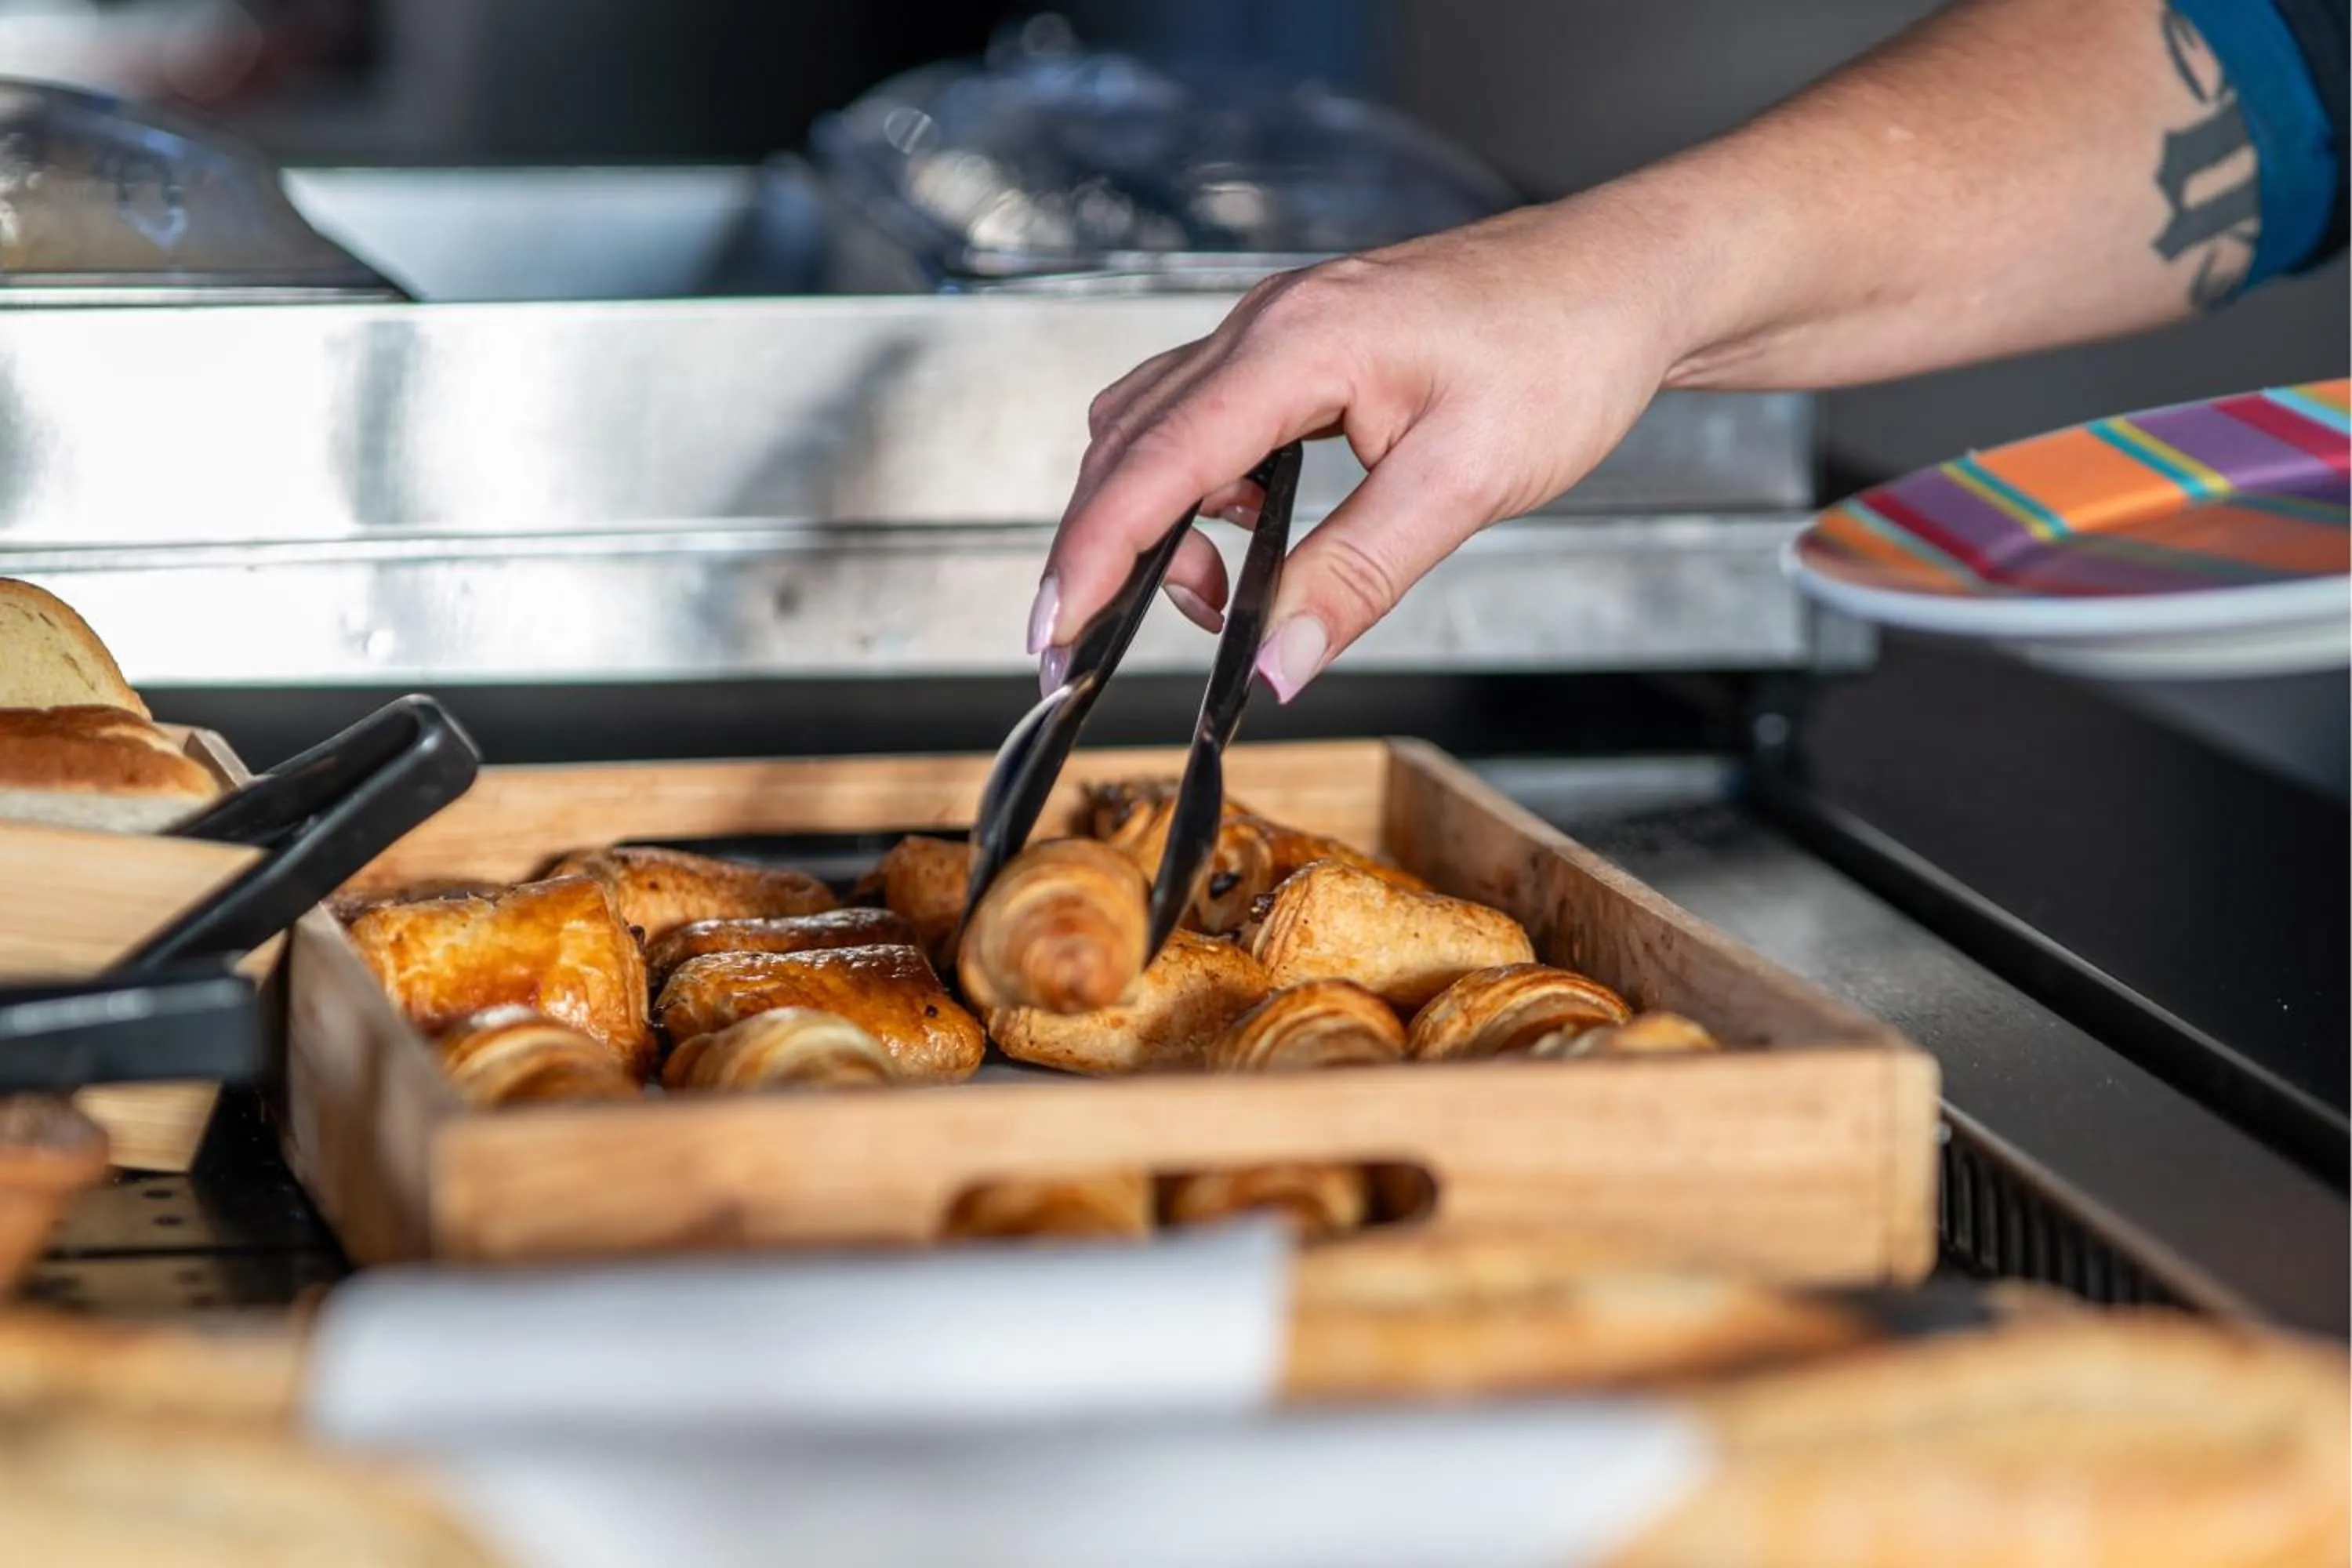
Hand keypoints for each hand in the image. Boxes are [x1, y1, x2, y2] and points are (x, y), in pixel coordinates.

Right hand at [1029, 184, 1722, 699]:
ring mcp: (1277, 327)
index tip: (1056, 632)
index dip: (1092, 557)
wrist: (1627, 281)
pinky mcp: (1300, 345)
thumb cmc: (1563, 352)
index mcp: (1296, 347)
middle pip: (1126, 444)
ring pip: (1153, 427)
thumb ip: (1356, 578)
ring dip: (1151, 519)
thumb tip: (1276, 662)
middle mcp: (1267, 324)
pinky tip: (1252, 531)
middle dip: (1100, 550)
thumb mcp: (1463, 486)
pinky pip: (1203, 415)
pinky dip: (1196, 486)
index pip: (1153, 465)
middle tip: (1090, 645)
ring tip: (1213, 596)